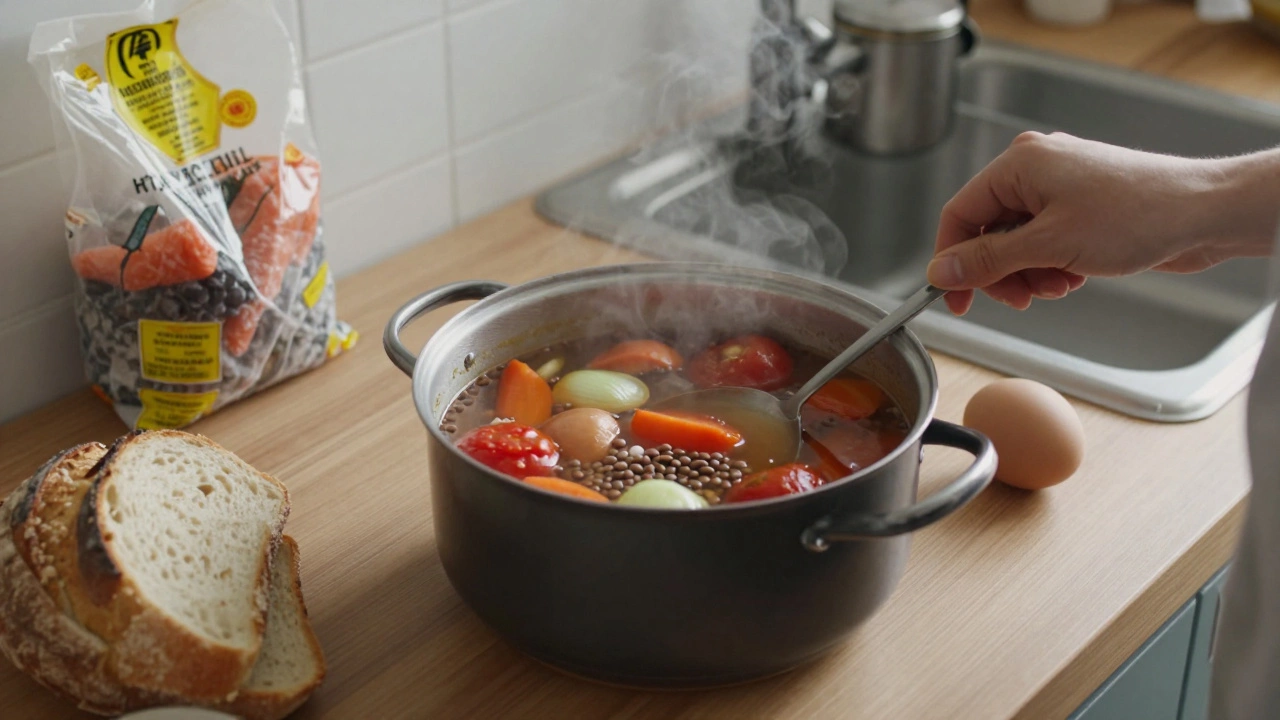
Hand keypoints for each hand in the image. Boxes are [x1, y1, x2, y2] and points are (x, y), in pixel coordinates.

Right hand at [926, 132, 1279, 314]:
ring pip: (1016, 241)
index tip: (954, 298)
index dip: (952, 260)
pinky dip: (1051, 265)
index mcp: (1019, 164)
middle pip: (987, 230)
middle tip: (1018, 299)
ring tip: (1059, 284)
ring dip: (1029, 273)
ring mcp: (1060, 186)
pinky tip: (1074, 276)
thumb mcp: (1049, 246)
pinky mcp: (1080, 205)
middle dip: (1000, 271)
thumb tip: (942, 270)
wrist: (1204, 213)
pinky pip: (1044, 240)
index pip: (960, 214)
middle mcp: (1035, 168)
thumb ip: (988, 259)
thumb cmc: (1138, 215)